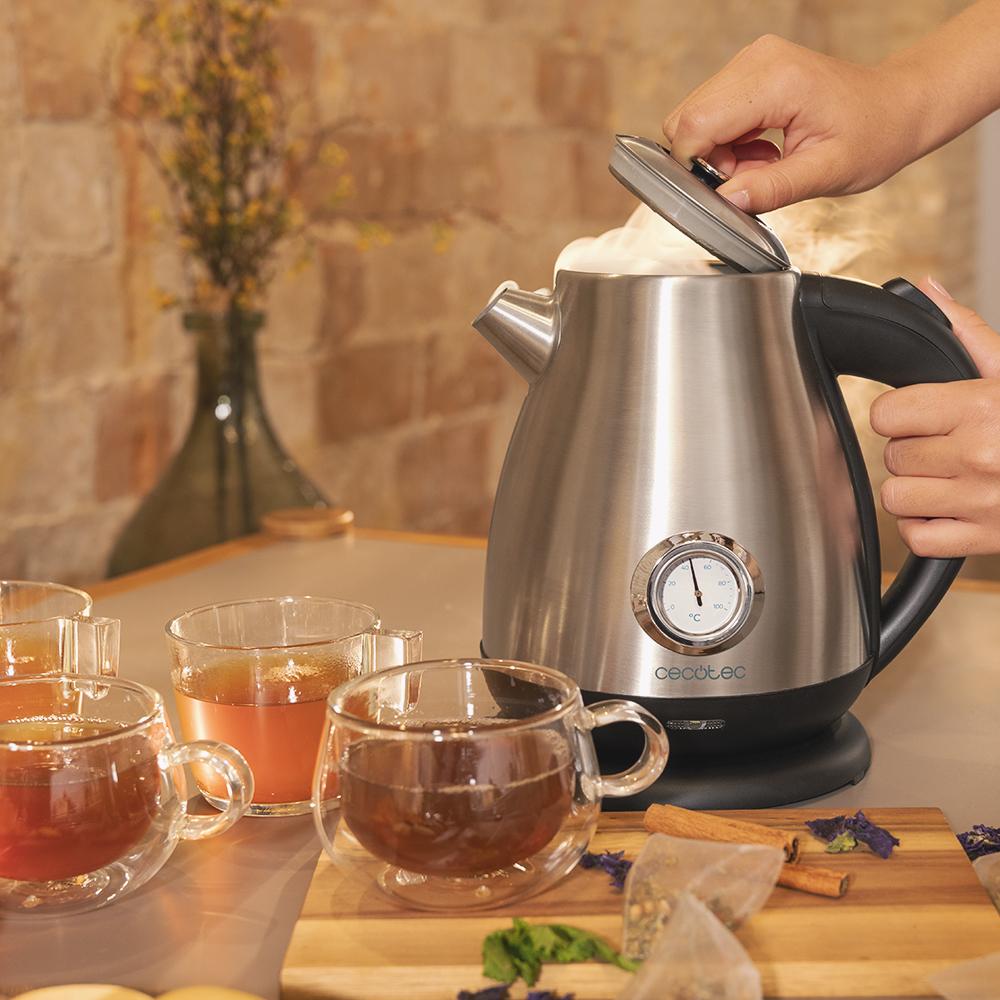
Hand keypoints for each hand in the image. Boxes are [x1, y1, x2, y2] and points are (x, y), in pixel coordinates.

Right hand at [661, 35, 922, 213]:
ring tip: (764, 162)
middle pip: (687, 119)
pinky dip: (728, 143)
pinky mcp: (748, 71)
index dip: (698, 166)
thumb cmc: (872, 135)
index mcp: (775, 80)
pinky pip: (711, 114)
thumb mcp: (825, 173)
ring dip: (718, 154)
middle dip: (707, 160)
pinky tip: (762, 149)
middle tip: (753, 176)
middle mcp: (755, 60)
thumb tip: (725, 201)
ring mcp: (750, 61)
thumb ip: (771, 189)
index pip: (696, 124)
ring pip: (694, 118)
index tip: (730, 187)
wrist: (896, 106)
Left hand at [871, 278, 999, 556]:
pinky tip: (951, 506)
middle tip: (950, 444)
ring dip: (915, 488)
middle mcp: (978, 455)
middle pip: (892, 454)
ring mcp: (980, 501)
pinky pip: (915, 537)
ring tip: (949, 476)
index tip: (922, 414)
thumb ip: (968, 334)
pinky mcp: (983, 539)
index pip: (887, 413)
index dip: (901, 413)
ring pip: (895, 496)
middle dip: (915, 448)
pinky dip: (925, 526)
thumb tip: (926, 291)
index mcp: (982, 407)